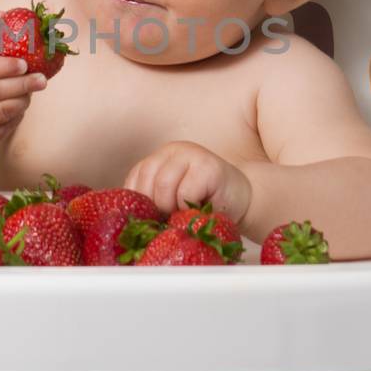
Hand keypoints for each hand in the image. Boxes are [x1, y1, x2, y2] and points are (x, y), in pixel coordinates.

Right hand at [0, 35, 47, 155]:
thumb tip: (2, 15)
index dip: (6, 66)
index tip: (24, 63)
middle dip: (23, 84)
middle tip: (41, 79)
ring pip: (2, 112)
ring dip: (22, 101)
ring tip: (30, 92)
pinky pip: (2, 129)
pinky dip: (15, 118)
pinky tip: (19, 108)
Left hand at [124, 141, 252, 222]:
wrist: (242, 201)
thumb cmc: (204, 204)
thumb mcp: (171, 199)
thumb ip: (152, 200)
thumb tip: (128, 220)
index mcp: (159, 157)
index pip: (135, 178)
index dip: (140, 203)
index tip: (150, 219)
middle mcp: (172, 150)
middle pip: (147, 179)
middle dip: (155, 207)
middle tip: (169, 219)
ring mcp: (192, 154)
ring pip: (163, 185)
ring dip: (171, 208)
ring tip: (184, 214)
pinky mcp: (209, 166)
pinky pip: (185, 192)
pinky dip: (188, 208)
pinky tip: (199, 208)